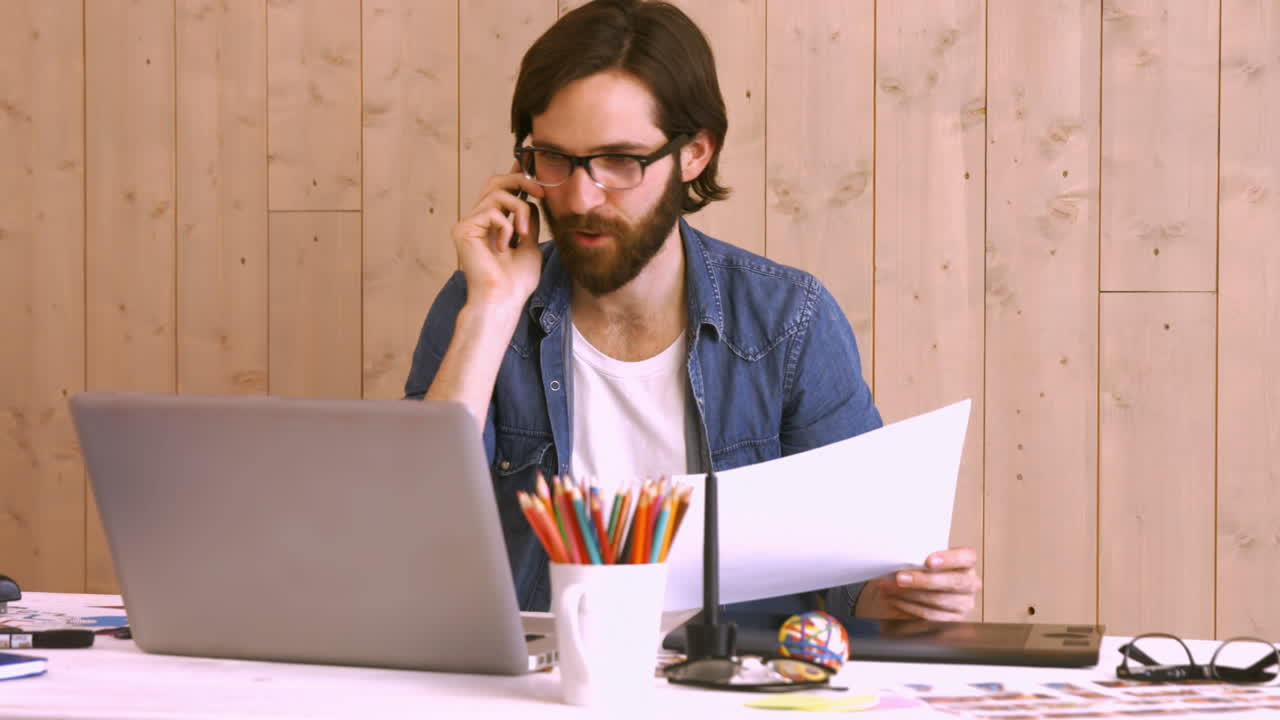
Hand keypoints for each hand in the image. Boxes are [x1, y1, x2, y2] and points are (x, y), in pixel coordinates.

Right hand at [452, 167, 544, 310]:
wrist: (503, 300)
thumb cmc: (516, 281)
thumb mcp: (530, 244)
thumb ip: (529, 221)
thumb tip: (532, 199)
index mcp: (492, 224)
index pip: (501, 190)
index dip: (515, 175)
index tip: (529, 163)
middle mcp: (477, 221)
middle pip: (495, 182)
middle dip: (521, 180)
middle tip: (541, 192)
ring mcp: (468, 225)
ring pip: (497, 194)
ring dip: (520, 209)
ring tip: (524, 233)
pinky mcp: (463, 230)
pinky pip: (491, 212)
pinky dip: (506, 227)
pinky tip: (504, 247)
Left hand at [853, 547, 980, 620]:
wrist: (917, 591)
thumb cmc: (920, 569)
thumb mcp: (922, 559)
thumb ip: (918, 557)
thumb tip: (898, 557)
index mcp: (967, 563)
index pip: (967, 557)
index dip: (950, 559)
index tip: (928, 561)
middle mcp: (970, 583)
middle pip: (954, 582)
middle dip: (923, 580)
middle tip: (899, 578)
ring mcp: (964, 604)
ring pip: (939, 600)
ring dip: (909, 595)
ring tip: (889, 589)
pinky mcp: (953, 620)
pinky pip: (931, 615)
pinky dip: (909, 607)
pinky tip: (895, 601)